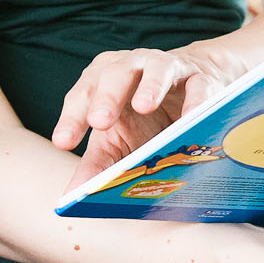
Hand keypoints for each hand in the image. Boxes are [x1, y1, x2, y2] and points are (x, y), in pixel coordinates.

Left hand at [51, 44, 245, 188]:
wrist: (192, 87)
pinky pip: (198, 85)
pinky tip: (190, 117)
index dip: (72, 118)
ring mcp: (167, 68)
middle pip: (114, 74)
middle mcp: (132, 67)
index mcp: (102, 80)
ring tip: (144, 106)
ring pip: (157, 69)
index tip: (63, 143)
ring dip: (150, 86)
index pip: (82, 95)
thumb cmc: (147, 116)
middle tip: (99, 122)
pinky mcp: (199, 77)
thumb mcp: (118, 138)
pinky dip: (195, 99)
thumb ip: (96, 163)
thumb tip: (73, 195)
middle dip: (106, 97)